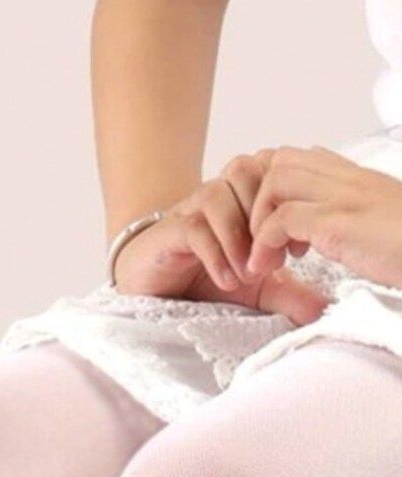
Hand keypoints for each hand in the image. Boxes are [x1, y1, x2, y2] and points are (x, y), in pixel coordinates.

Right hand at [114, 155, 327, 324]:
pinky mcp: (166, 235)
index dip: (287, 204)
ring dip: (238, 234)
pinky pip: (193, 228)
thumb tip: (324, 308)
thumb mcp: (256, 291)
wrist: (152, 295)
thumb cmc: (202, 284)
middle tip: (274, 259)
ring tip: (248, 274)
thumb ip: (290, 294)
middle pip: (245, 169)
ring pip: (217, 193)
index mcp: (240, 198)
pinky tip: (228, 281)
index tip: (298, 251)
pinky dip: (216, 253)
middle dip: (264, 213)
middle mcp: (215, 197)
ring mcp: (187, 212)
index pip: (270, 169)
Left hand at [248, 146, 401, 288]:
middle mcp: (352, 179)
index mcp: (362, 180)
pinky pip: (281, 218)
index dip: (277, 190)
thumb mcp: (382, 230)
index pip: (303, 160)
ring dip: (257, 221)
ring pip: (275, 180)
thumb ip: (356, 224)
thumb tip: (339, 238)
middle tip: (264, 243)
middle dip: (258, 201)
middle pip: (281, 160)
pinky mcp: (340, 222)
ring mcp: (346, 197)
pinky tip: (269, 269)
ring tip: (264, 258)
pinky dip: (263, 244)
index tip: (279, 231)